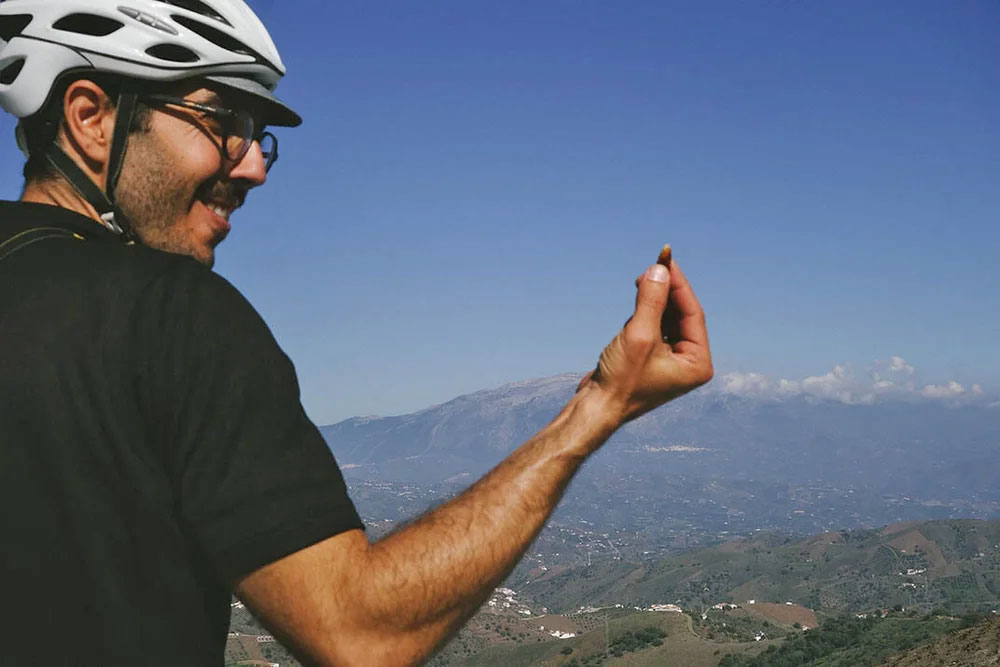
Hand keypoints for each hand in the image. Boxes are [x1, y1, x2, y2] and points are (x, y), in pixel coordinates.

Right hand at [579, 248, 712, 424]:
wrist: (596, 408)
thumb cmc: (620, 380)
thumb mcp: (638, 334)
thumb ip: (651, 300)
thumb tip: (658, 269)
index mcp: (698, 363)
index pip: (692, 314)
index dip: (678, 285)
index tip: (666, 259)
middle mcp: (689, 363)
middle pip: (681, 314)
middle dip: (666, 290)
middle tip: (652, 266)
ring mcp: (671, 362)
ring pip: (667, 319)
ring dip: (653, 300)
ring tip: (640, 281)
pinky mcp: (652, 359)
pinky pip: (654, 327)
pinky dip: (645, 313)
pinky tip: (635, 307)